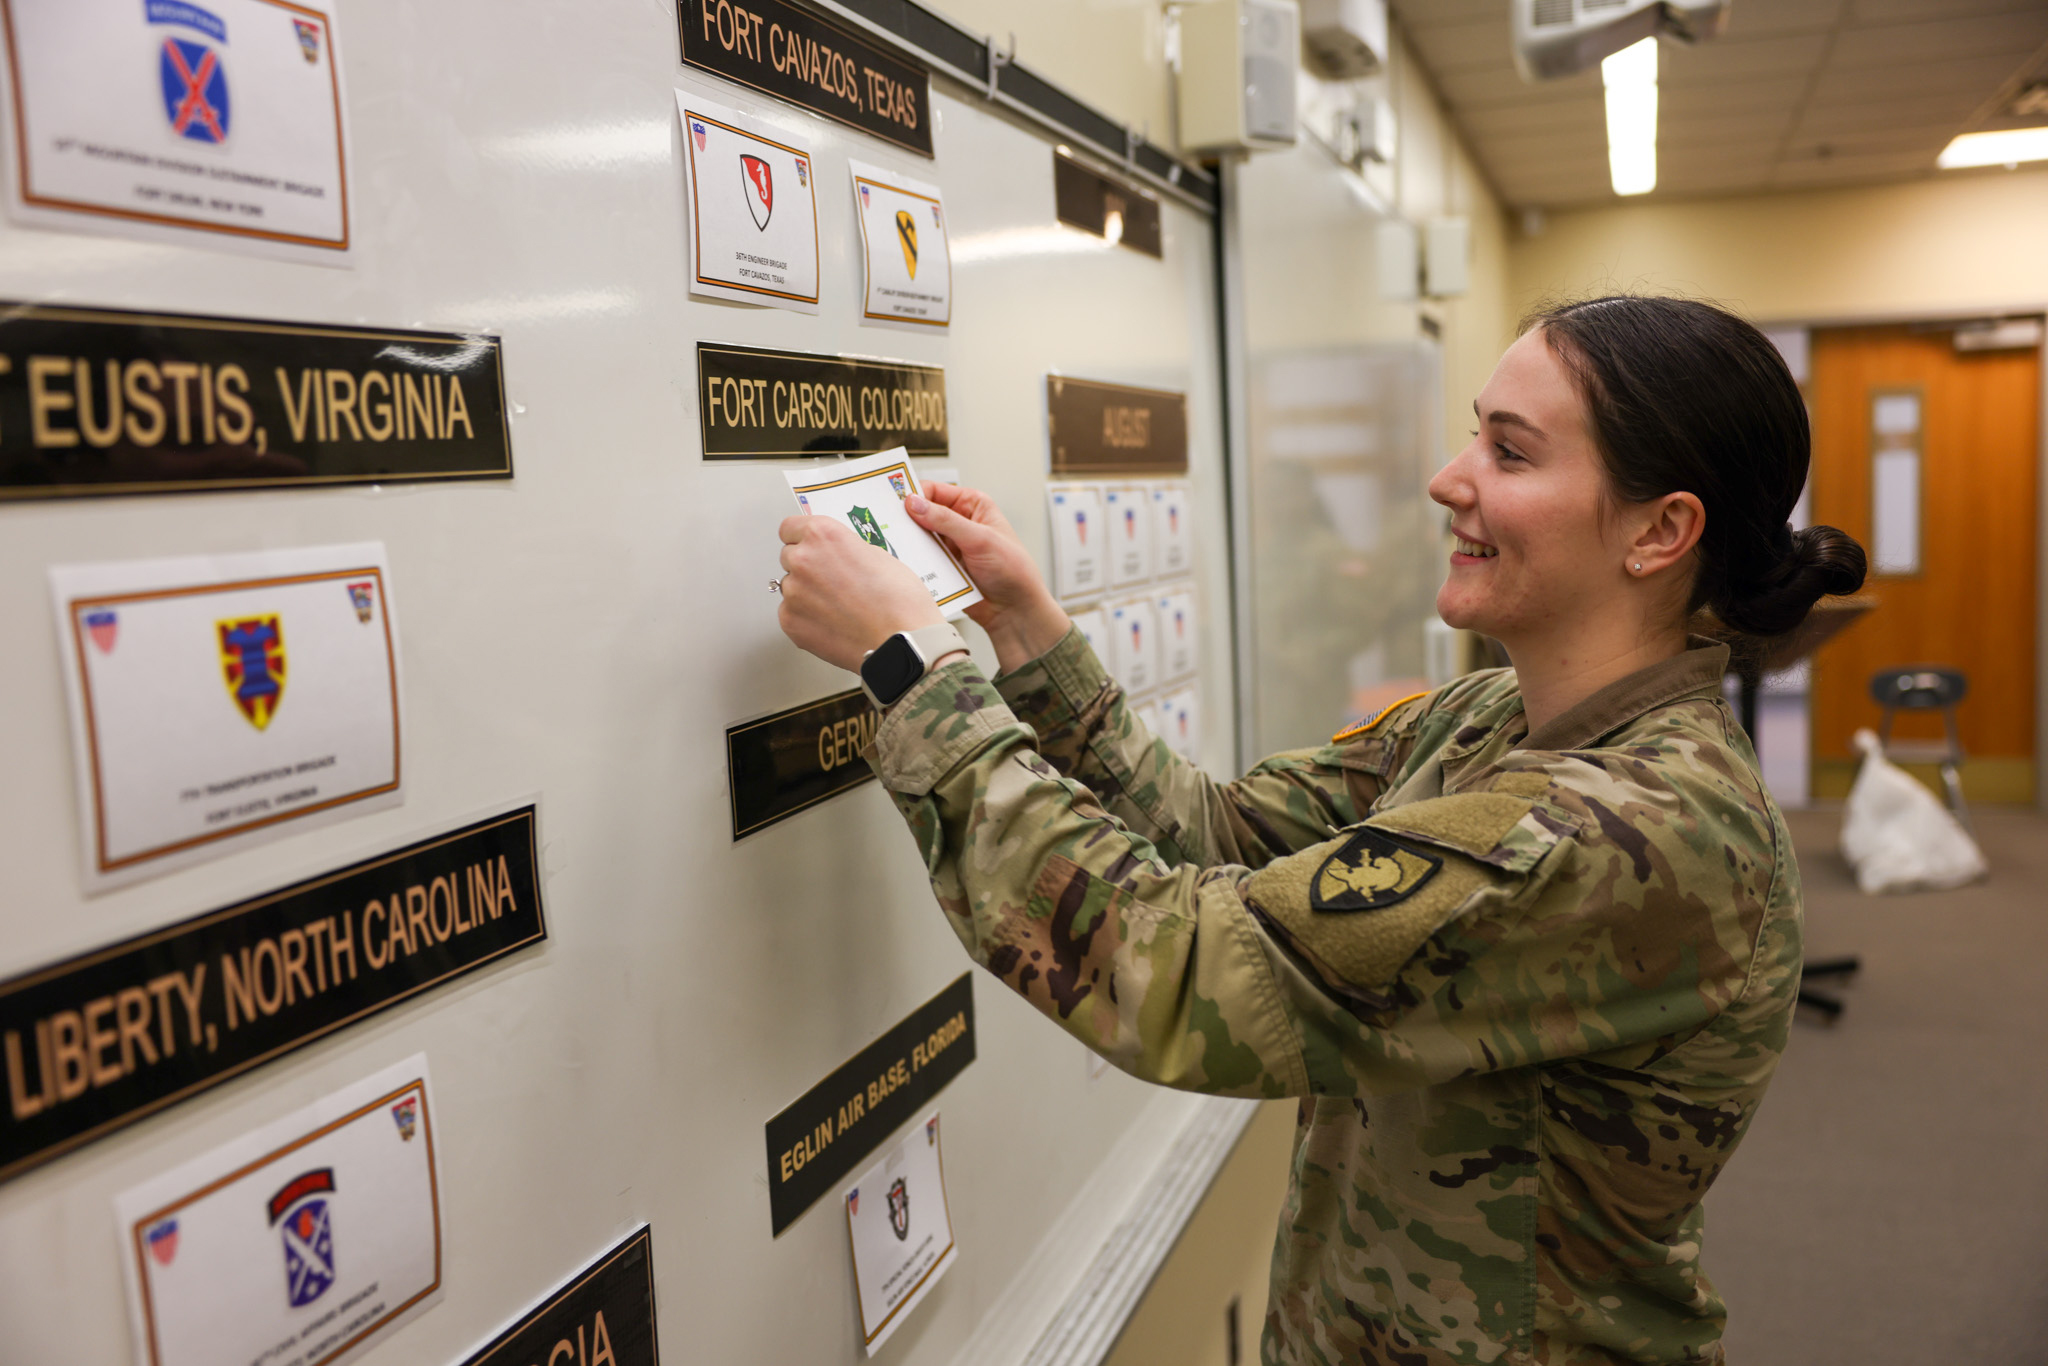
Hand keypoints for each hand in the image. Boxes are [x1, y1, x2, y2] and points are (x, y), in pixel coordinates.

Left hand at [777, 514, 943, 671]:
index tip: (809, 547)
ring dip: (807, 594)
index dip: (803, 539)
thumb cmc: (899, 602)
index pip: (790, 528)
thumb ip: (845, 550)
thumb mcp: (877, 555)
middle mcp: (802, 559)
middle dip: (808, 567)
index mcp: (823, 535)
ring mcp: (793, 592)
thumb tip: (836, 556)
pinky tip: (832, 623)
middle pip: (790, 557)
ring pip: (791, 587)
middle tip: (833, 582)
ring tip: (838, 607)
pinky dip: (806, 618)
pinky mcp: (790, 621)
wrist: (903, 642)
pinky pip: (790, 614)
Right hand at [908, 483, 1069, 672]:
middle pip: (923, 513)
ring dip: (909, 542)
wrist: (1014, 609)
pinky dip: (913, 560)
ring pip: (919, 537)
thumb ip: (946, 520)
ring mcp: (949, 545)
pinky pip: (921, 559)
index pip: (935, 491)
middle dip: (907, 519)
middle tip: (887, 522)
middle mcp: (959, 521)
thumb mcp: (980, 538)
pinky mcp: (942, 566)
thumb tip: (915, 503)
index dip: (915, 494)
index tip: (896, 502)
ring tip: (894, 544)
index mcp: (972, 505)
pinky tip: (904, 562)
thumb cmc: (1012, 570)